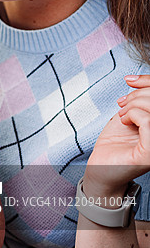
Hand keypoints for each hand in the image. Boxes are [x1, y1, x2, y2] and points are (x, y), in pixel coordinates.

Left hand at [86, 75, 149, 193]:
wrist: (102, 167)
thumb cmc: (116, 143)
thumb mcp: (129, 114)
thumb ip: (139, 100)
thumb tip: (136, 81)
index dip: (148, 82)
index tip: (130, 80)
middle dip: (138, 95)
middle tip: (123, 104)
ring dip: (133, 105)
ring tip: (123, 114)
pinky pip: (148, 122)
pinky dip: (133, 114)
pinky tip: (124, 121)